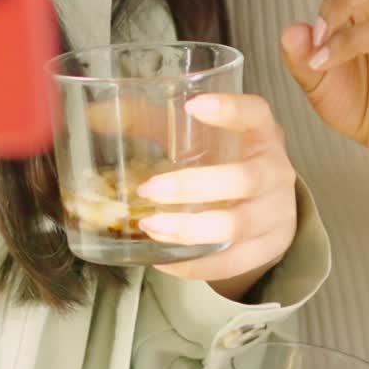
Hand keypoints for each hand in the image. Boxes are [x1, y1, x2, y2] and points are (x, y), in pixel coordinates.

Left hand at [137, 93, 296, 298]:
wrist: (273, 205)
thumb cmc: (228, 159)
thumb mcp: (202, 137)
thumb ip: (153, 122)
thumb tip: (92, 114)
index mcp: (262, 133)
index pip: (256, 113)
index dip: (229, 109)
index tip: (193, 104)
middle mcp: (276, 170)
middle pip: (244, 179)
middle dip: (194, 186)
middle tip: (150, 189)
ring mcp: (276, 212)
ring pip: (237, 225)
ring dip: (190, 229)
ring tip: (151, 227)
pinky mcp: (267, 248)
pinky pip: (232, 262)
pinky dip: (195, 264)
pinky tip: (163, 259)